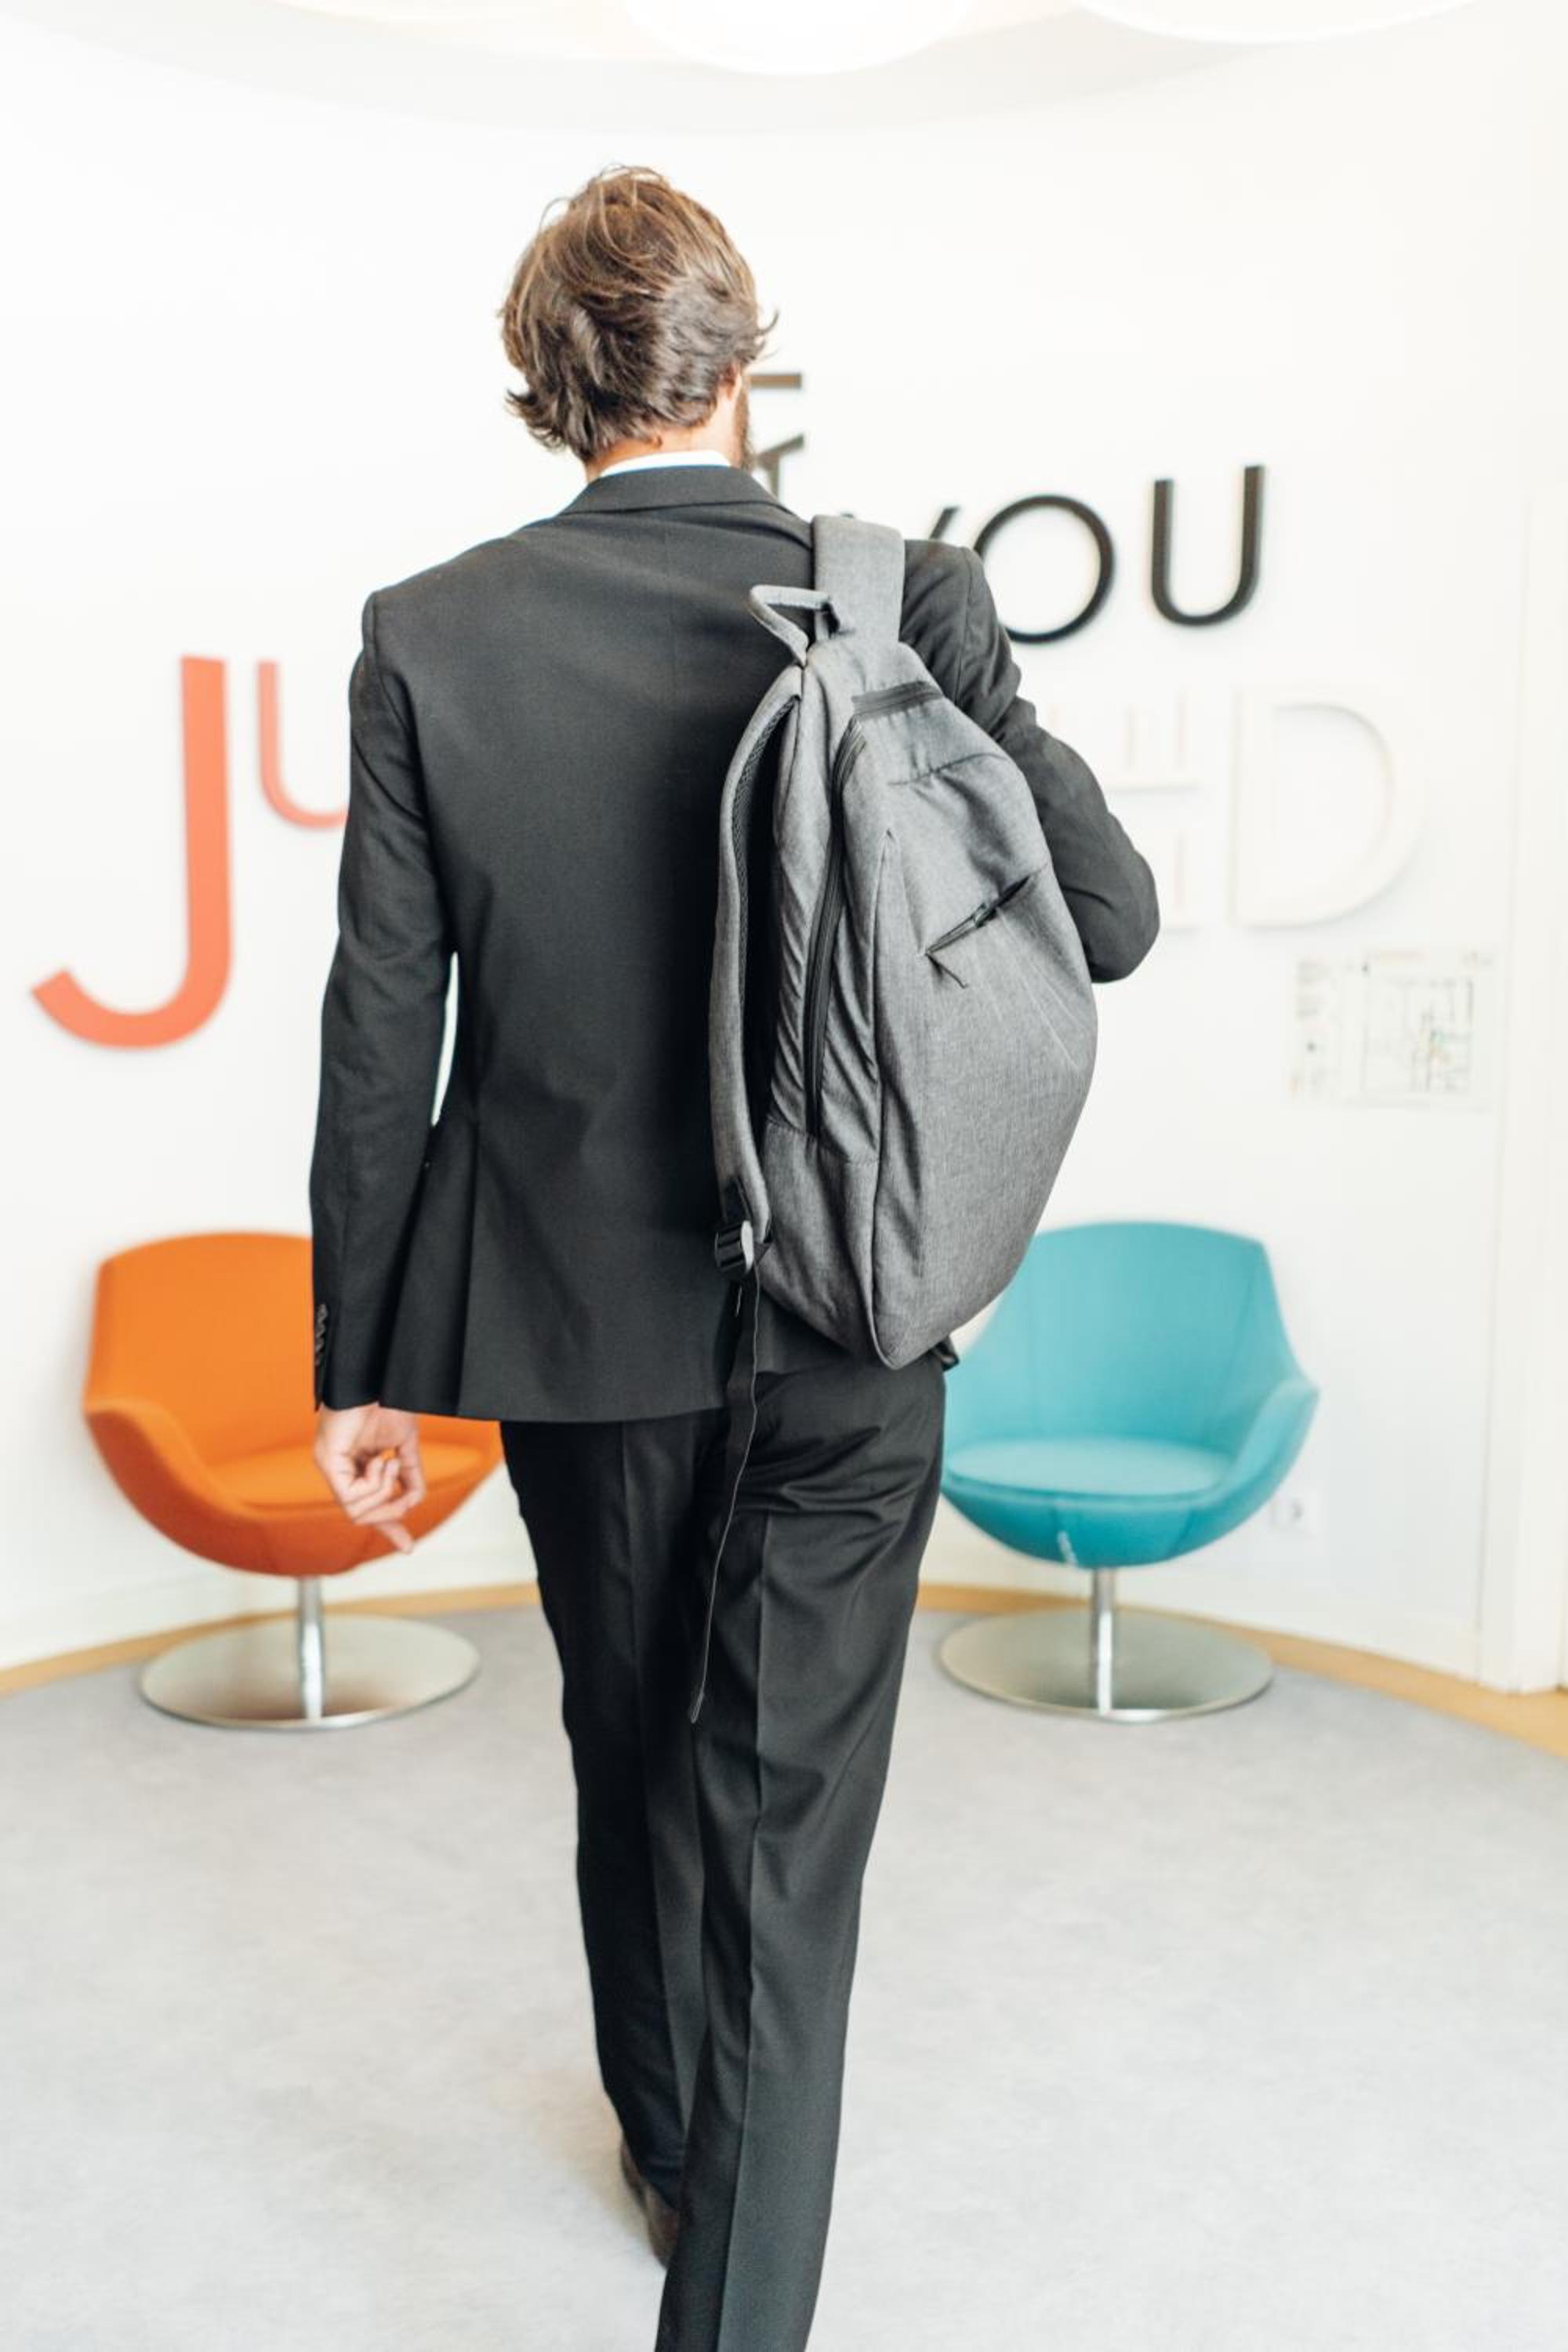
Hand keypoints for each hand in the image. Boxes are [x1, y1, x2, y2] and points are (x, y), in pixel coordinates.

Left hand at [313, 1403, 425, 1554]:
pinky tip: (382, 1460)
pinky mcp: (327, 1462)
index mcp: (355, 1465)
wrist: (382, 1377)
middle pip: (360, 1516)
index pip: (365, 1507)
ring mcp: (330, 1466)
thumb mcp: (406, 1446)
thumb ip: (409, 1476)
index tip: (408, 1546)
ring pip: (356, 1512)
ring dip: (384, 1493)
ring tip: (393, 1463)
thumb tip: (414, 1503)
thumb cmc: (389, 1401)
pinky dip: (375, 1485)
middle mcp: (338, 1469)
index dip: (388, 1527)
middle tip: (408, 1498)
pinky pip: (351, 1498)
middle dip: (390, 1513)